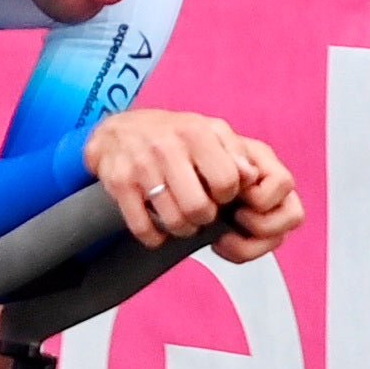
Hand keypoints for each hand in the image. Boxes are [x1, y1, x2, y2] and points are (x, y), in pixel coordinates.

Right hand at [84, 109, 302, 254]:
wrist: (117, 131)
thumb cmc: (172, 135)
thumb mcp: (209, 131)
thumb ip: (236, 152)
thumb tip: (252, 178)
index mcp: (195, 132)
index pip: (227, 181)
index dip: (227, 195)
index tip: (219, 193)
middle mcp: (167, 147)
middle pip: (200, 208)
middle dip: (205, 217)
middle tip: (200, 210)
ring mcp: (140, 167)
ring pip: (173, 221)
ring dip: (182, 228)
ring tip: (182, 218)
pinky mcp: (119, 185)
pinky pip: (143, 228)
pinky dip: (154, 237)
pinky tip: (159, 228)